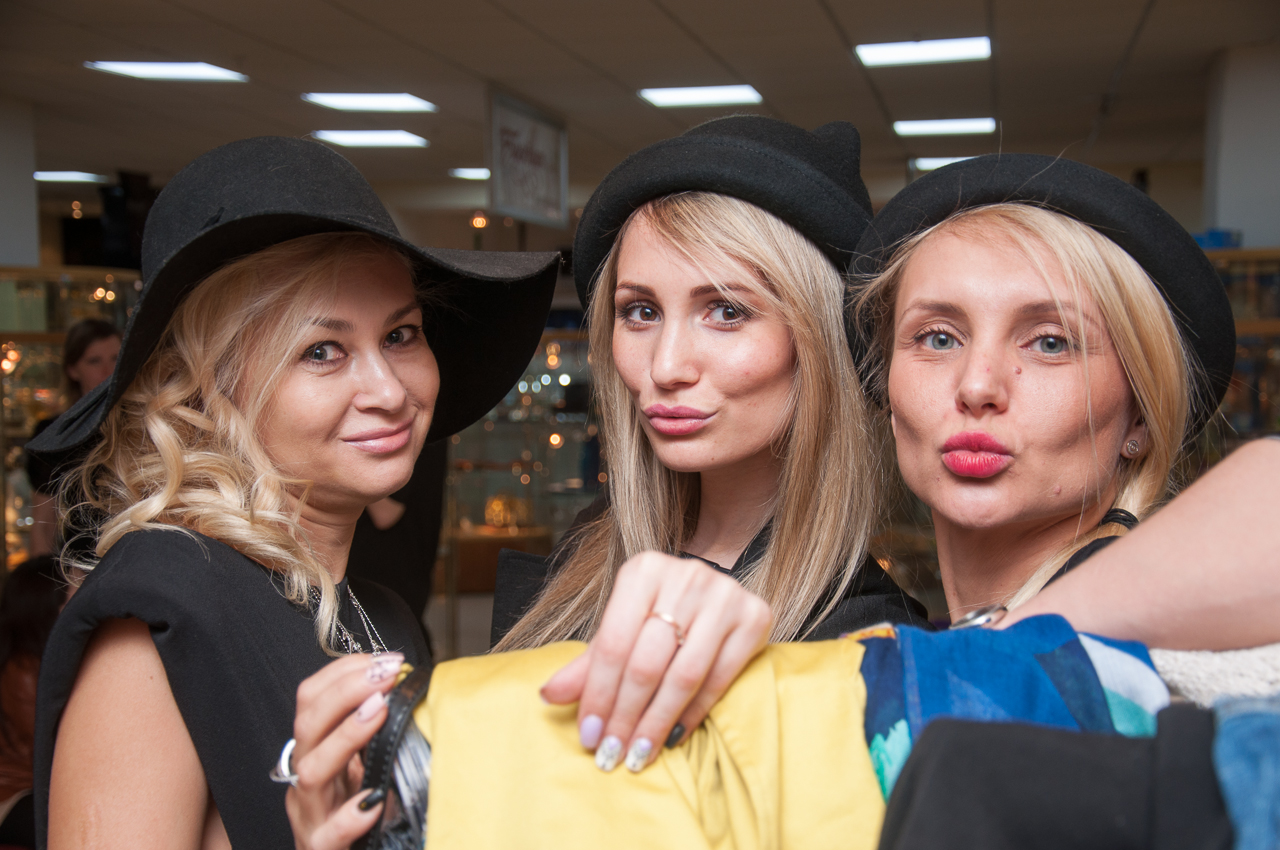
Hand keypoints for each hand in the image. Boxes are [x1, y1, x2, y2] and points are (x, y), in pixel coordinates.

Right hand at [286, 652, 403, 849]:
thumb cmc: (353, 807)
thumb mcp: (361, 762)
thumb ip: (375, 729)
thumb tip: (408, 687)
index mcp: (314, 750)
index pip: (310, 699)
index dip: (342, 673)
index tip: (384, 659)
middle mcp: (305, 777)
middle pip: (308, 725)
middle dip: (346, 692)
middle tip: (385, 674)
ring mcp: (310, 813)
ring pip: (312, 771)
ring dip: (346, 735)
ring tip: (379, 712)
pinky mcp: (321, 847)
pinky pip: (329, 834)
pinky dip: (349, 816)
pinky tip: (373, 802)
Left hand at [539, 551, 770, 772]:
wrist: (715, 590)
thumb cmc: (659, 613)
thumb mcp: (622, 628)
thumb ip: (588, 663)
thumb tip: (548, 695)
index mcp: (643, 571)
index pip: (613, 644)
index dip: (598, 695)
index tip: (589, 737)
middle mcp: (686, 577)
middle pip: (647, 663)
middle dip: (625, 716)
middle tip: (612, 754)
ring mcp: (725, 595)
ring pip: (684, 675)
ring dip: (657, 722)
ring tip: (638, 754)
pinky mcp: (754, 617)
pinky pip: (719, 678)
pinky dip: (693, 713)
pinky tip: (673, 737)